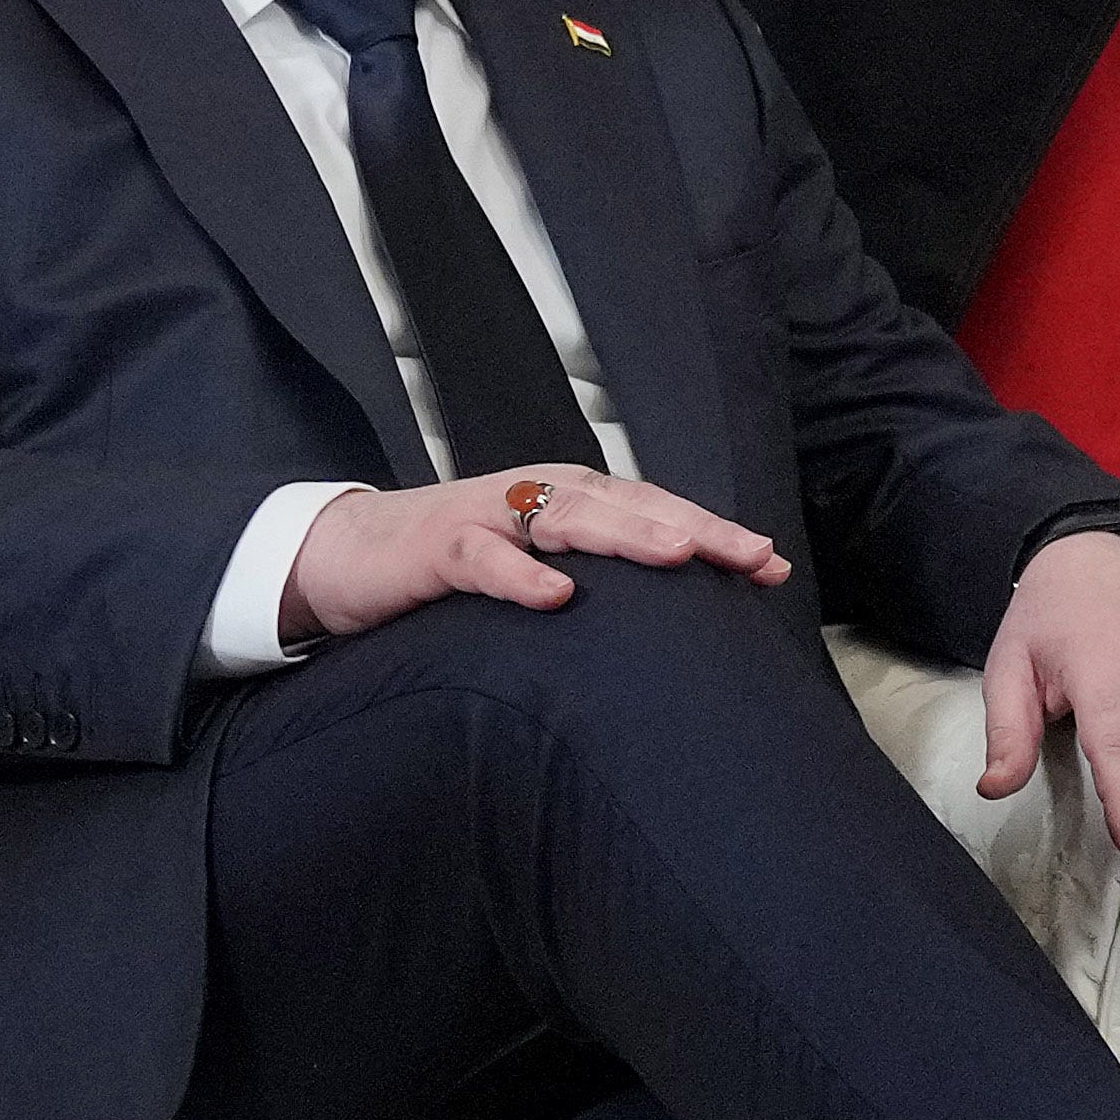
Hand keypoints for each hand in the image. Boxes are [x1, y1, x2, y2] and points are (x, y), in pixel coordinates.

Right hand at [281, 461, 789, 640]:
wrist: (349, 555)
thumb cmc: (458, 564)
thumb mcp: (537, 567)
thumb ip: (599, 581)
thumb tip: (679, 621)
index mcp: (571, 500)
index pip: (656, 511)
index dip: (712, 533)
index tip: (770, 564)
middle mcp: (539, 497)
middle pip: (629, 507)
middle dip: (693, 528)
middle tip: (749, 556)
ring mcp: (490, 517)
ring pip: (568, 520)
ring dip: (626, 536)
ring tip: (678, 557)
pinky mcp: (440, 547)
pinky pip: (484, 560)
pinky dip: (520, 577)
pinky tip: (556, 598)